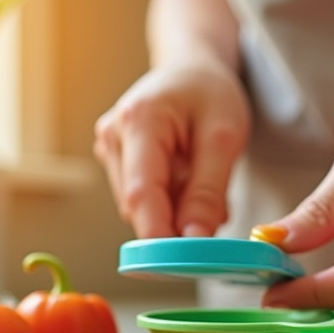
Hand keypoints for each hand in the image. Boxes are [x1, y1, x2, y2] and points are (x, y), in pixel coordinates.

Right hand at [93, 60, 249, 237]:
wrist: (191, 67)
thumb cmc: (209, 92)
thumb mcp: (224, 137)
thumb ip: (208, 191)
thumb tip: (194, 241)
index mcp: (139, 120)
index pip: (142, 194)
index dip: (159, 237)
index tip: (183, 265)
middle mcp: (113, 136)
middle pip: (139, 207)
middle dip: (175, 222)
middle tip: (216, 210)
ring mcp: (109, 150)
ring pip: (140, 208)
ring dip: (174, 211)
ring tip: (204, 180)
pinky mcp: (115, 162)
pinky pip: (142, 199)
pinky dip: (169, 201)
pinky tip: (187, 179)